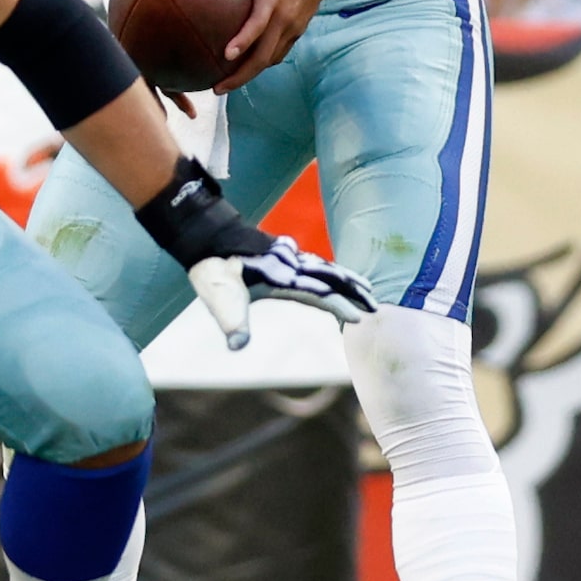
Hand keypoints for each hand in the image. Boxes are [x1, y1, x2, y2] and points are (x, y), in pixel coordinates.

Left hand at [141, 164, 376, 349]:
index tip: (361, 318)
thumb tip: (236, 346)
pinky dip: (330, 269)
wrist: (203, 235)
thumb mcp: (220, 297)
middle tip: (377, 306)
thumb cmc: (212, 268)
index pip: (320, 295)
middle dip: (355, 292)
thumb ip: (232, 321)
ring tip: (366, 288)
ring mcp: (286, 258)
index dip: (342, 306)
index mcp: (282, 278)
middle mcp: (290, 266)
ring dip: (346, 279)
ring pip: (325, 268)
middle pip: (331, 279)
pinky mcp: (279, 254)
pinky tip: (332, 272)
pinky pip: (313, 262)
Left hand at [193, 0, 325, 92]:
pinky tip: (247, 69)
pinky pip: (280, 53)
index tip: (226, 55)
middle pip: (264, 56)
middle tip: (217, 88)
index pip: (258, 26)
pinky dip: (263, 63)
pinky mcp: (298, 31)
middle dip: (241, 76)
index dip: (243, 41)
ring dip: (251, 74)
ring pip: (272, 59)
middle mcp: (284, 18)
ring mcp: (293, 28)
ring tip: (227, 84)